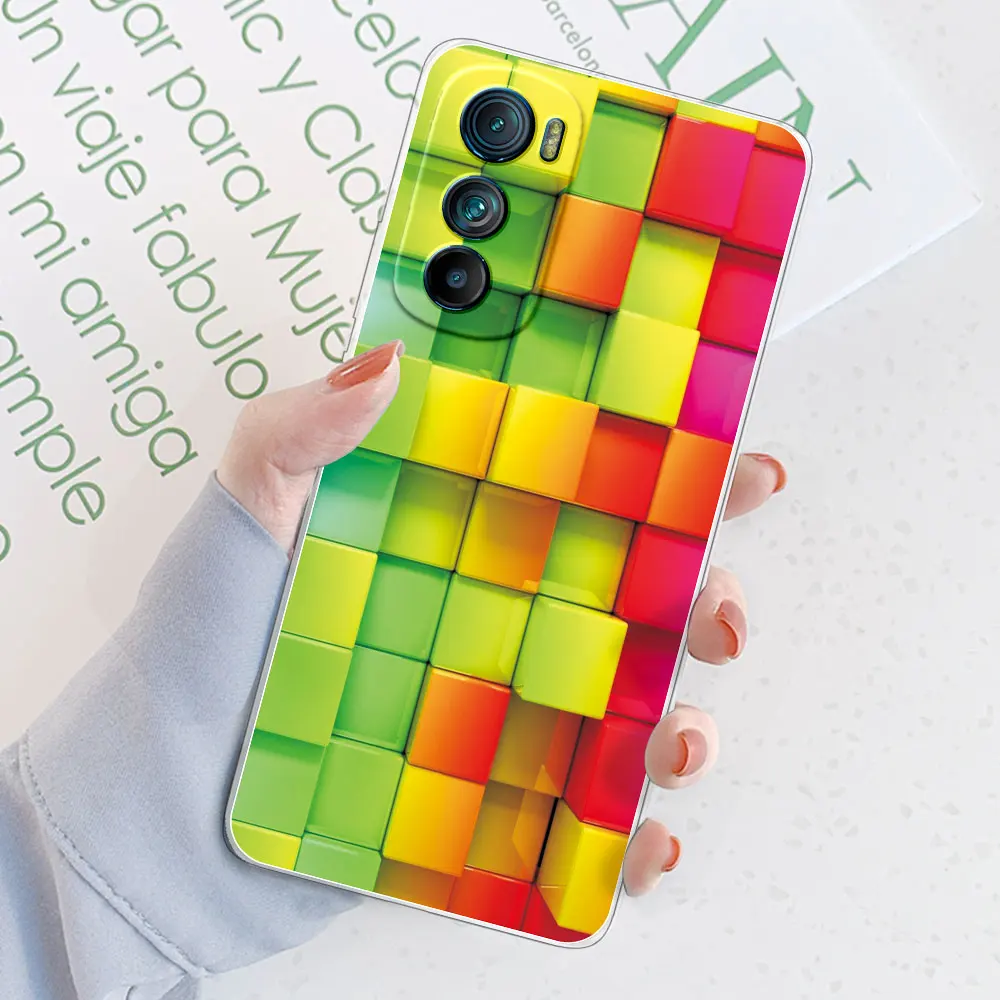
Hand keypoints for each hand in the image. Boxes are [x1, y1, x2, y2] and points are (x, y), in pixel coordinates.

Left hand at [217, 342, 785, 899]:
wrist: (151, 810)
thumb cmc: (190, 653)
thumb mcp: (240, 519)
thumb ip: (299, 430)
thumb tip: (388, 356)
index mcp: (455, 537)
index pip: (576, 486)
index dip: (663, 464)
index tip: (726, 454)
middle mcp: (488, 618)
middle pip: (629, 597)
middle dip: (700, 595)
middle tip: (719, 605)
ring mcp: (495, 711)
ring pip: (625, 707)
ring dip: (681, 719)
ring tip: (678, 734)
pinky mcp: (485, 803)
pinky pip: (581, 819)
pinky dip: (629, 832)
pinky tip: (642, 832)